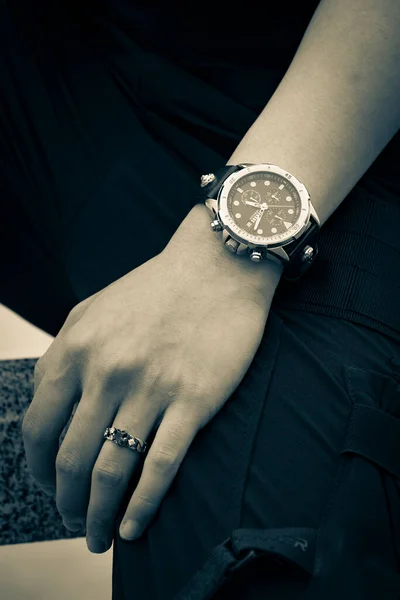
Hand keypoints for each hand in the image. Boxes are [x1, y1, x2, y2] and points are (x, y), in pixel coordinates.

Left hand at [22, 204, 280, 553]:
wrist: (218, 266)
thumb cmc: (155, 287)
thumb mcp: (92, 309)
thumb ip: (63, 352)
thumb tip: (46, 400)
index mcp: (77, 349)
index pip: (40, 427)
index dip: (37, 468)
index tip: (46, 487)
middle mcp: (108, 371)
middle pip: (71, 458)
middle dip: (66, 502)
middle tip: (74, 521)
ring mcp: (151, 387)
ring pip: (112, 470)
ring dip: (99, 514)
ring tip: (100, 537)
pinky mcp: (193, 400)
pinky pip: (161, 465)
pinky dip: (143, 505)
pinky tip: (135, 528)